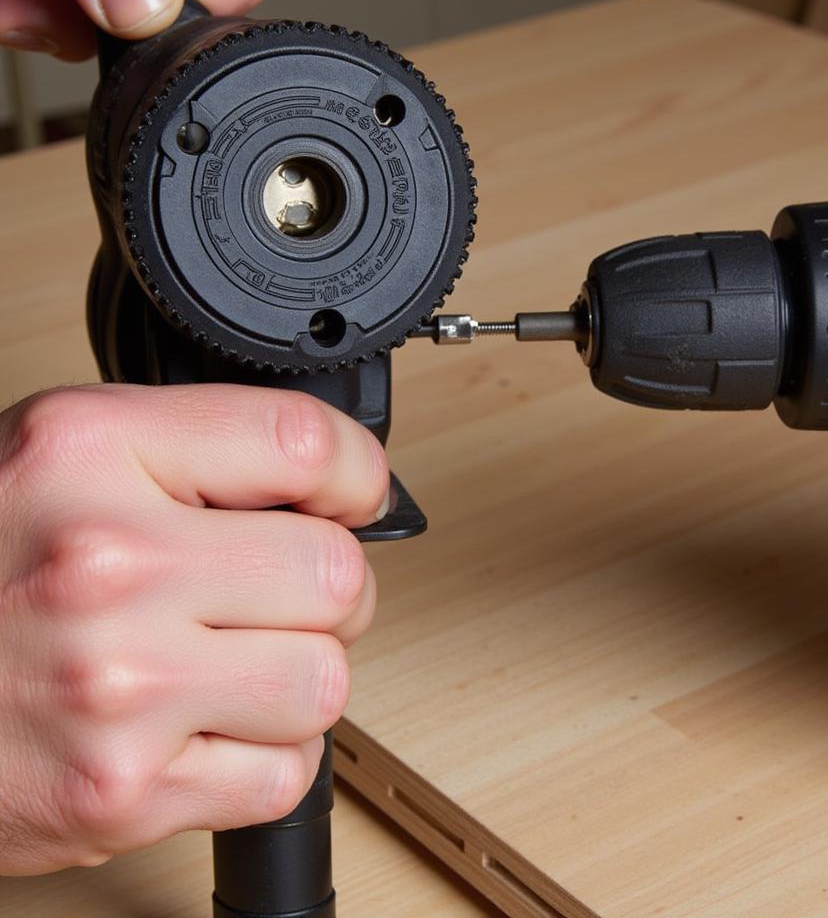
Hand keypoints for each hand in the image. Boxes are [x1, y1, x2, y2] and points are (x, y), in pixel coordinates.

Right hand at [0, 383, 386, 874]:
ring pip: (324, 680)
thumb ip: (197, 453)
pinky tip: (205, 728)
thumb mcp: (62, 461)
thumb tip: (334, 481)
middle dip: (330, 588)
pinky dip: (264, 755)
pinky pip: (284, 774)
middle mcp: (105, 564)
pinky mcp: (118, 794)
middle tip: (281, 594)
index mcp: (89, 454)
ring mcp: (115, 687)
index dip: (356, 472)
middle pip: (336, 573)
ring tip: (235, 664)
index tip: (355, 495)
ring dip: (298, 675)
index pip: (301, 442)